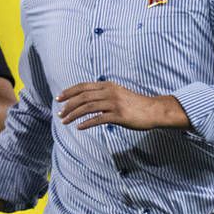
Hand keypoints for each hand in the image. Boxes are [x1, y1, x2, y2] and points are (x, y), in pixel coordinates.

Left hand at [56, 81, 186, 130]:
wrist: (154, 110)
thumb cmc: (133, 104)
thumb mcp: (117, 93)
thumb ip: (102, 94)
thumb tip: (84, 99)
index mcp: (108, 86)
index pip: (83, 86)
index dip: (69, 92)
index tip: (58, 98)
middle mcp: (110, 92)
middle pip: (83, 97)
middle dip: (68, 105)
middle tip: (59, 114)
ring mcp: (115, 104)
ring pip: (88, 107)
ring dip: (73, 115)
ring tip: (65, 121)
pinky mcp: (119, 115)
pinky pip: (99, 119)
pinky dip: (87, 123)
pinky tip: (79, 127)